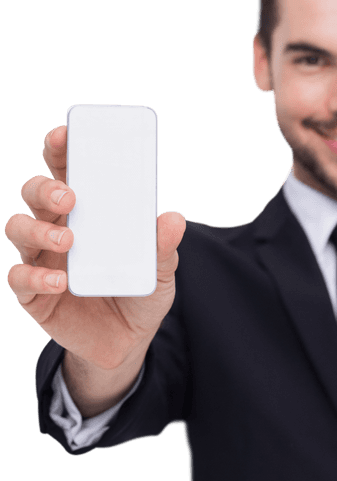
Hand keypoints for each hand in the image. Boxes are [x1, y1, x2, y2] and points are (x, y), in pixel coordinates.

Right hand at [5, 125, 185, 369]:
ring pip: (19, 228)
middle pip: (35, 193)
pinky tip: (59, 281)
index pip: (65, 171)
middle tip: (69, 196)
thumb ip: (163, 248)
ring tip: (67, 240)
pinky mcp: (34, 294)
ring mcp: (41, 259)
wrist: (127, 344)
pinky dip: (35, 276)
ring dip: (38, 228)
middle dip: (45, 187)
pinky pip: (20, 278)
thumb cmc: (138, 295)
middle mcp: (56, 229)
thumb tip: (174, 219)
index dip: (60, 150)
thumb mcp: (159, 272)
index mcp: (85, 214)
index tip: (65, 135)